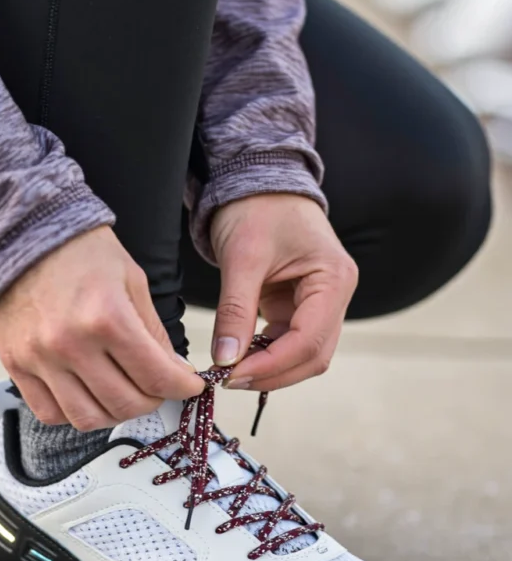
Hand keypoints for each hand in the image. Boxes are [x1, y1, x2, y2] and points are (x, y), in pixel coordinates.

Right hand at [0, 226, 203, 430]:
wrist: (22, 235)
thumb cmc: (79, 251)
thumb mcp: (131, 279)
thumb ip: (153, 331)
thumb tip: (174, 372)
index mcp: (106, 316)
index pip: (156, 376)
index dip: (183, 388)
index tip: (189, 386)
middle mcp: (71, 344)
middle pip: (125, 404)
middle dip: (154, 400)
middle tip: (158, 386)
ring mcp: (39, 358)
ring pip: (88, 419)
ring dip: (115, 412)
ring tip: (124, 392)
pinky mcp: (16, 365)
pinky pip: (50, 413)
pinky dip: (74, 413)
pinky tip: (87, 394)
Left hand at [209, 194, 357, 392]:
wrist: (257, 180)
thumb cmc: (257, 207)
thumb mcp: (242, 257)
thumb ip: (235, 310)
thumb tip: (226, 358)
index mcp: (334, 278)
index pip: (309, 339)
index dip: (273, 365)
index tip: (234, 376)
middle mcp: (335, 294)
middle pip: (313, 354)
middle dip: (273, 373)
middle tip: (229, 380)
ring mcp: (319, 302)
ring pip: (303, 353)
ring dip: (270, 367)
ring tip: (230, 371)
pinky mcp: (299, 305)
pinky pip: (288, 341)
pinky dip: (265, 353)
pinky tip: (239, 357)